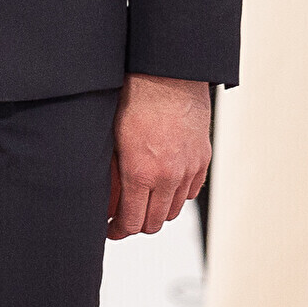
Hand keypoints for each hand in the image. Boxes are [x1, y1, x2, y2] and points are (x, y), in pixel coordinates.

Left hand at [109, 73, 210, 238]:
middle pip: (155, 222)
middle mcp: (167, 176)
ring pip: (174, 210)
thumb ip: (112, 173)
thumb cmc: (134, 101)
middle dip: (137, 225)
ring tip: (144, 203)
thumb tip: (105, 198)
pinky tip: (165, 186)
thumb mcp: (113, 140)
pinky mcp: (202, 158)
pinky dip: (178, 194)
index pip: (131, 222)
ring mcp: (188, 169)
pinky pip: (191, 191)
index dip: (118, 231)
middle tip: (124, 219)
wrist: (167, 75)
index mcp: (140, 173)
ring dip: (158, 211)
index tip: (111, 229)